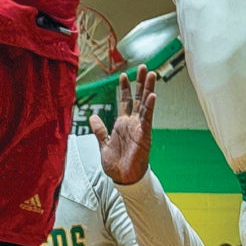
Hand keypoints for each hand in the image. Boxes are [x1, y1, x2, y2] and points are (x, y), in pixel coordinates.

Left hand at [91, 67, 156, 185]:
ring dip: (148, 89)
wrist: (122, 178)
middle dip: (140, 82)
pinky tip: (152, 96)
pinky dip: (150, 107)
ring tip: (151, 74)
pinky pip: (148, 118)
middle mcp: (132, 122)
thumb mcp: (103, 143)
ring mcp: (140, 127)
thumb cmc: (115, 163)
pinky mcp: (144, 134)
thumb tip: (92, 116)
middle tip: (143, 67)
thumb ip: (99, 129)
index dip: (125, 88)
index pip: (125, 101)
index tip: (124, 75)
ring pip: (145, 104)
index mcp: (122, 123)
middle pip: (138, 98)